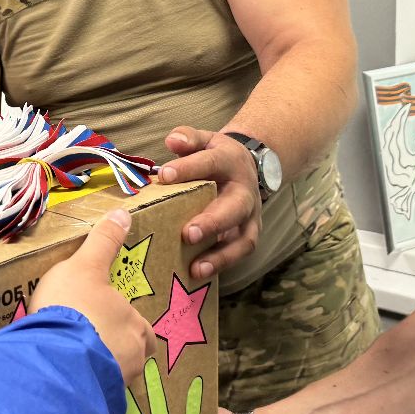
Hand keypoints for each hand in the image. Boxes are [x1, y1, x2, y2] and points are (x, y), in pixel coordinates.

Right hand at [31, 209, 160, 384]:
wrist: (55, 358)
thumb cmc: (74, 307)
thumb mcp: (85, 265)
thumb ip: (104, 241)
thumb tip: (124, 212)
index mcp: (136, 327)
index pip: (142, 331)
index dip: (125, 326)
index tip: (107, 325)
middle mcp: (133, 359)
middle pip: (129, 357)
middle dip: (112, 352)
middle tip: (85, 344)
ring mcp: (113, 385)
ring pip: (110, 378)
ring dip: (95, 372)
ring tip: (69, 364)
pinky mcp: (91, 404)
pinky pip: (89, 396)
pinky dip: (80, 390)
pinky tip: (61, 383)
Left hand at [157, 126, 260, 279]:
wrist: (248, 167)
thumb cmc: (215, 156)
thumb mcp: (204, 140)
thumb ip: (188, 138)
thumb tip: (171, 141)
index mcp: (230, 163)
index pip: (210, 163)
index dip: (188, 168)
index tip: (164, 176)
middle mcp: (245, 192)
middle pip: (233, 208)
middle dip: (213, 222)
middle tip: (188, 234)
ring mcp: (250, 217)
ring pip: (243, 240)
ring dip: (221, 256)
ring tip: (196, 268)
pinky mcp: (248, 236)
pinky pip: (238, 254)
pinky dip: (221, 265)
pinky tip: (198, 275)